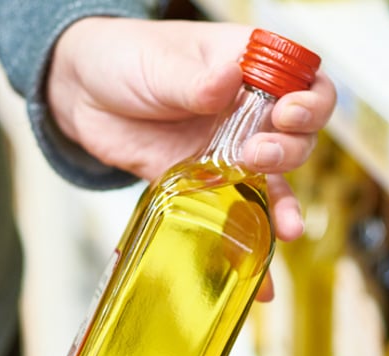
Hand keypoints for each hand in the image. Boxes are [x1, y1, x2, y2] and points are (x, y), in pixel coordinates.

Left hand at [47, 18, 336, 295]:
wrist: (80, 94)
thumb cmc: (124, 57)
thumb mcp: (159, 63)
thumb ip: (194, 80)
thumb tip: (226, 81)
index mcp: (248, 67)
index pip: (305, 81)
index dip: (308, 101)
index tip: (284, 112)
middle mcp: (247, 111)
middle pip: (298, 135)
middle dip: (289, 149)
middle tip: (256, 154)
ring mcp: (228, 150)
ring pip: (274, 179)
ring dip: (284, 202)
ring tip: (281, 221)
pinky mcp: (202, 184)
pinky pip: (234, 212)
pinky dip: (252, 239)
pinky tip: (269, 265)